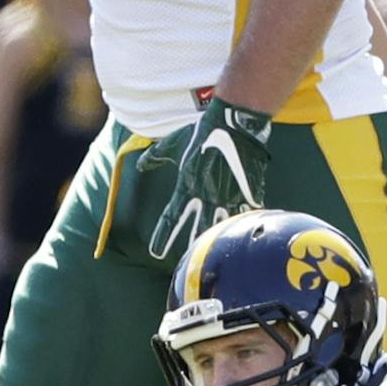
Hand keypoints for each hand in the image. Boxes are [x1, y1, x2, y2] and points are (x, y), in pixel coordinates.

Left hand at [142, 98, 271, 261]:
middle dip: (189, 244)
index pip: (171, 218)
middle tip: (184, 262)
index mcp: (186, 185)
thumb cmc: (202, 131)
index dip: (163, 236)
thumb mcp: (172, 142)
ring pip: (219, 225)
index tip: (156, 252)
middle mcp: (205, 194)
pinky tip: (241, 239)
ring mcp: (226, 194)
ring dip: (214, 240)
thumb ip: (155, 157)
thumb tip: (140, 166)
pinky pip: (243, 214)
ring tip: (211, 258)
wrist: (234, 123)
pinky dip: (241, 225)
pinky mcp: (246, 191)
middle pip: (195, 227)